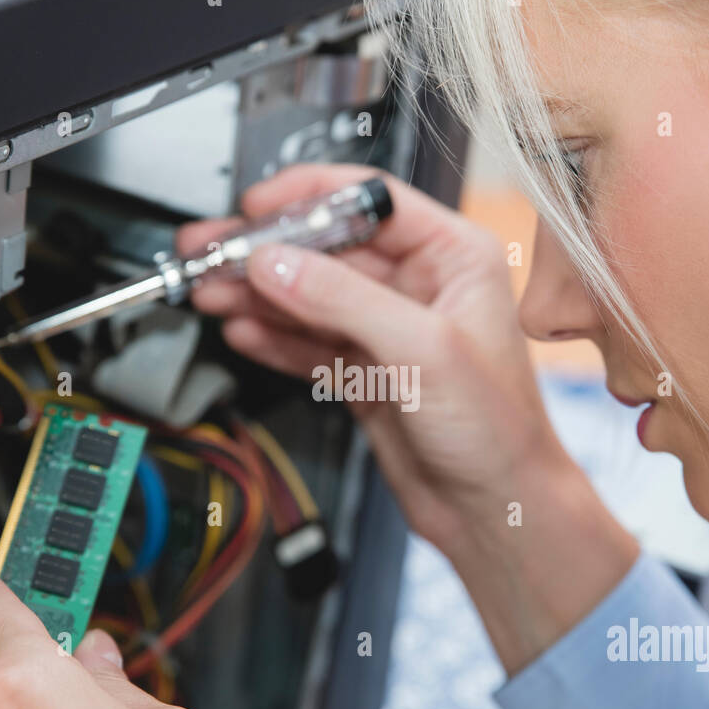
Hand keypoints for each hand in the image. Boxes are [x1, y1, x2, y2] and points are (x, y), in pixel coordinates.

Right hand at [182, 164, 638, 672]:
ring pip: (308, 295)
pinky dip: (272, 336)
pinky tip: (241, 327)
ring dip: (257, 292)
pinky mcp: (364, 373)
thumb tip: (276, 262)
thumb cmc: (499, 432)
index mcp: (454, 256)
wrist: (496, 510)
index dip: (308, 198)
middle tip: (212, 250)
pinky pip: (307, 342)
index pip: (369, 201)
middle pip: (326, 247)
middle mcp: (420, 286)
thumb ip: (343, 300)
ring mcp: (387, 330)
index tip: (256, 207)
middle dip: (266, 248)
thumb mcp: (423, 351)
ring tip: (209, 289)